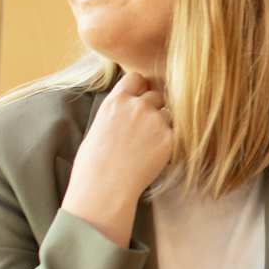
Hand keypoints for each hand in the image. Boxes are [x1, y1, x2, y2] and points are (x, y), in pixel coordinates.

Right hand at [60, 72, 174, 247]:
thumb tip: (129, 106)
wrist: (104, 190)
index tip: (138, 100)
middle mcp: (137, 106)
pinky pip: (175, 134)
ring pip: (168, 115)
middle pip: (156, 95)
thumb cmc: (93, 165)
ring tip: (146, 147)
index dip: (139, 89)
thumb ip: (118, 112)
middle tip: (143, 129)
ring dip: (162, 126)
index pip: (136, 78)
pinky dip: (169, 143)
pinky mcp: (170, 139)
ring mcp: (155, 121)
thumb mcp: (98, 127)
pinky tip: (154, 157)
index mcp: (116, 100)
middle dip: (153, 107)